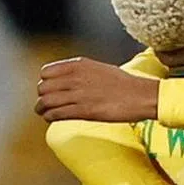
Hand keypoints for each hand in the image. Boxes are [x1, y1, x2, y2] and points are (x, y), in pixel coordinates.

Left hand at [36, 57, 159, 122]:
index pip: (46, 73)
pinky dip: (50, 117)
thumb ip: (81, 72)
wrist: (141, 96)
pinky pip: (56, 114)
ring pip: (46, 102)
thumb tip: (69, 79)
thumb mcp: (100, 68)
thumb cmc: (125, 84)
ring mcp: (78, 94)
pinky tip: (52, 119)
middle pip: (43, 88)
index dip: (46, 82)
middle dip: (43, 97)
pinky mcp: (83, 110)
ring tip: (45, 113)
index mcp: (78, 65)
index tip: (50, 90)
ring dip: (42, 109)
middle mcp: (75, 78)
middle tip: (46, 103)